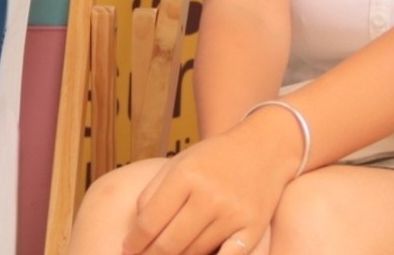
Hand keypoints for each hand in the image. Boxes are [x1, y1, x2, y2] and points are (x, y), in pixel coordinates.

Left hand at [121, 116, 298, 254]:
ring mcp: (233, 214)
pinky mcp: (252, 229)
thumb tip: (136, 233)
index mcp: (185, 176)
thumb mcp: (178, 163)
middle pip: (168, 245)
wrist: (264, 148)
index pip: (148, 223)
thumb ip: (151, 194)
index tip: (128, 250)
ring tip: (169, 253)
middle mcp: (209, 195)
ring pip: (193, 254)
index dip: (133, 243)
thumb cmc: (215, 158)